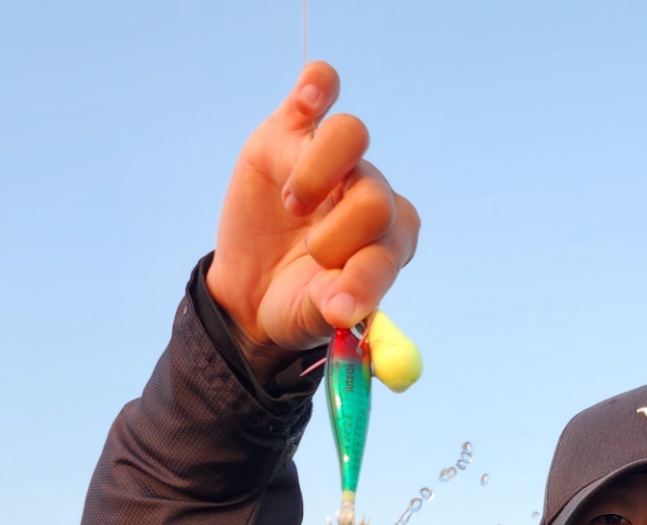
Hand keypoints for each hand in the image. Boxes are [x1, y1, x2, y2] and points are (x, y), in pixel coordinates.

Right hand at [205, 62, 419, 354]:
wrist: (253, 292)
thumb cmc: (299, 303)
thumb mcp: (317, 316)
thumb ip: (337, 308)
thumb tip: (343, 311)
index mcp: (392, 241)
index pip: (393, 243)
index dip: (365, 278)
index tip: (337, 309)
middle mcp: (370, 194)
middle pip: (374, 194)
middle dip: (338, 234)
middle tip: (310, 254)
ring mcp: (333, 162)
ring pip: (351, 135)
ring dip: (318, 174)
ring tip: (292, 206)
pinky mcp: (290, 133)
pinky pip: (318, 89)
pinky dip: (318, 86)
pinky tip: (309, 101)